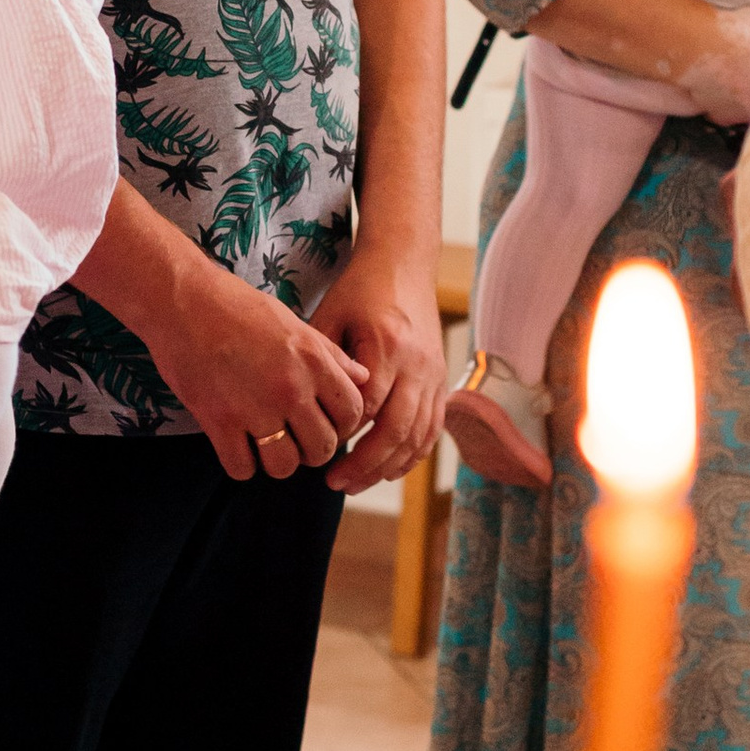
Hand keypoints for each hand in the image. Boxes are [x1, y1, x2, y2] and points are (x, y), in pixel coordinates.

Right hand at [135, 258, 370, 479]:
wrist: (182, 300)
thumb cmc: (236, 306)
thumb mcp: (293, 322)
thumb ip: (329, 355)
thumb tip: (361, 378)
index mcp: (313, 361)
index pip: (352, 413)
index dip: (343, 426)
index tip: (326, 424)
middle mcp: (290, 388)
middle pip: (322, 448)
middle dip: (312, 451)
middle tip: (296, 440)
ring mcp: (254, 408)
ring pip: (284, 466)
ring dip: (278, 463)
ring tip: (267, 446)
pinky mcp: (218, 421)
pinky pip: (241, 468)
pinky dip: (241, 465)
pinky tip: (237, 447)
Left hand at [312, 245, 449, 493]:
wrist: (404, 266)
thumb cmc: (359, 291)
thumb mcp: (331, 316)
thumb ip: (324, 362)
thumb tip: (307, 410)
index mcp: (387, 346)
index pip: (367, 407)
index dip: (343, 433)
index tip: (317, 447)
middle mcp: (418, 365)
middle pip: (396, 430)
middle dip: (365, 464)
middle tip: (334, 483)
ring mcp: (434, 375)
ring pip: (417, 436)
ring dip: (387, 467)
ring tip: (355, 484)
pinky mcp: (442, 381)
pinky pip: (432, 429)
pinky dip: (411, 455)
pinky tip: (387, 472)